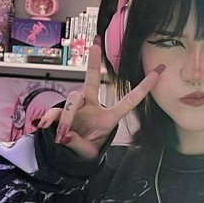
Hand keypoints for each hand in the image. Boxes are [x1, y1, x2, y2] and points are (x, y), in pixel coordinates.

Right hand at [37, 41, 163, 158]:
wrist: (69, 158)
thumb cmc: (85, 152)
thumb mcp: (87, 153)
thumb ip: (77, 143)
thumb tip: (64, 134)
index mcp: (109, 117)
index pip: (129, 101)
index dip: (143, 87)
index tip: (158, 71)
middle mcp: (93, 107)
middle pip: (92, 81)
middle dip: (94, 63)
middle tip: (95, 45)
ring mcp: (76, 108)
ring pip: (72, 99)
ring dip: (67, 115)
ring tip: (63, 135)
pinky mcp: (60, 112)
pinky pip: (55, 111)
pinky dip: (50, 118)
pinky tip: (45, 125)